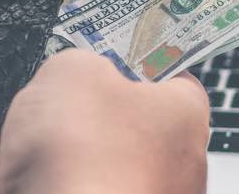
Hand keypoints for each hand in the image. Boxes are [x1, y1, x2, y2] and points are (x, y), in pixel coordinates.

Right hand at [0, 50, 208, 193]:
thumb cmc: (81, 155)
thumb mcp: (70, 69)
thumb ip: (83, 61)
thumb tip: (80, 70)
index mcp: (187, 111)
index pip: (171, 74)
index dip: (134, 63)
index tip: (107, 58)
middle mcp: (187, 163)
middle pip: (143, 123)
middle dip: (105, 114)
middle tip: (68, 105)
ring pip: (120, 166)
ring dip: (90, 160)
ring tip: (52, 155)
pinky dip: (79, 190)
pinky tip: (54, 187)